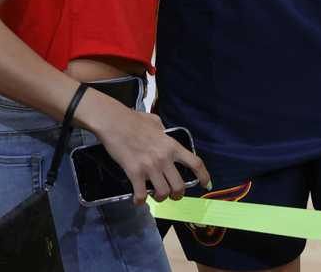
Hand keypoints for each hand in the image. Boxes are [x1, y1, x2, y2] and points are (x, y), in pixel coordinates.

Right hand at [85, 94, 210, 204]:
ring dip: (160, 198)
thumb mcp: (155, 122)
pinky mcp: (134, 172)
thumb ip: (163, 131)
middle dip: (177, 195)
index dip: (204, 176)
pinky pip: (141, 195)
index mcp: (171, 145)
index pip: (195, 163)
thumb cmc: (134, 119)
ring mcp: (150, 166)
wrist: (114, 122)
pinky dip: (140, 201)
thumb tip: (163, 133)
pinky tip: (138, 199)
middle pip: (179, 186)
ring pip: (163, 193)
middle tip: (172, 195)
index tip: (206, 185)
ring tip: (154, 195)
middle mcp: (164, 158)